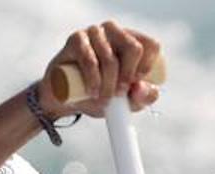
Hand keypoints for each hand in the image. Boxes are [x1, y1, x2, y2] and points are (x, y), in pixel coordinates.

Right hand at [39, 21, 161, 118]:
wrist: (64, 98)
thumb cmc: (97, 95)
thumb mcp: (125, 102)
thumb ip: (142, 98)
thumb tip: (141, 87)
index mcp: (131, 40)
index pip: (151, 45)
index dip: (147, 67)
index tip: (136, 85)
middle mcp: (114, 31)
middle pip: (133, 48)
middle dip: (128, 76)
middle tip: (119, 94)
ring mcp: (94, 32)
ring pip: (110, 58)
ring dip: (109, 85)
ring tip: (103, 100)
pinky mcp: (76, 39)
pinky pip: (90, 60)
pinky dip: (94, 80)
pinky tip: (92, 92)